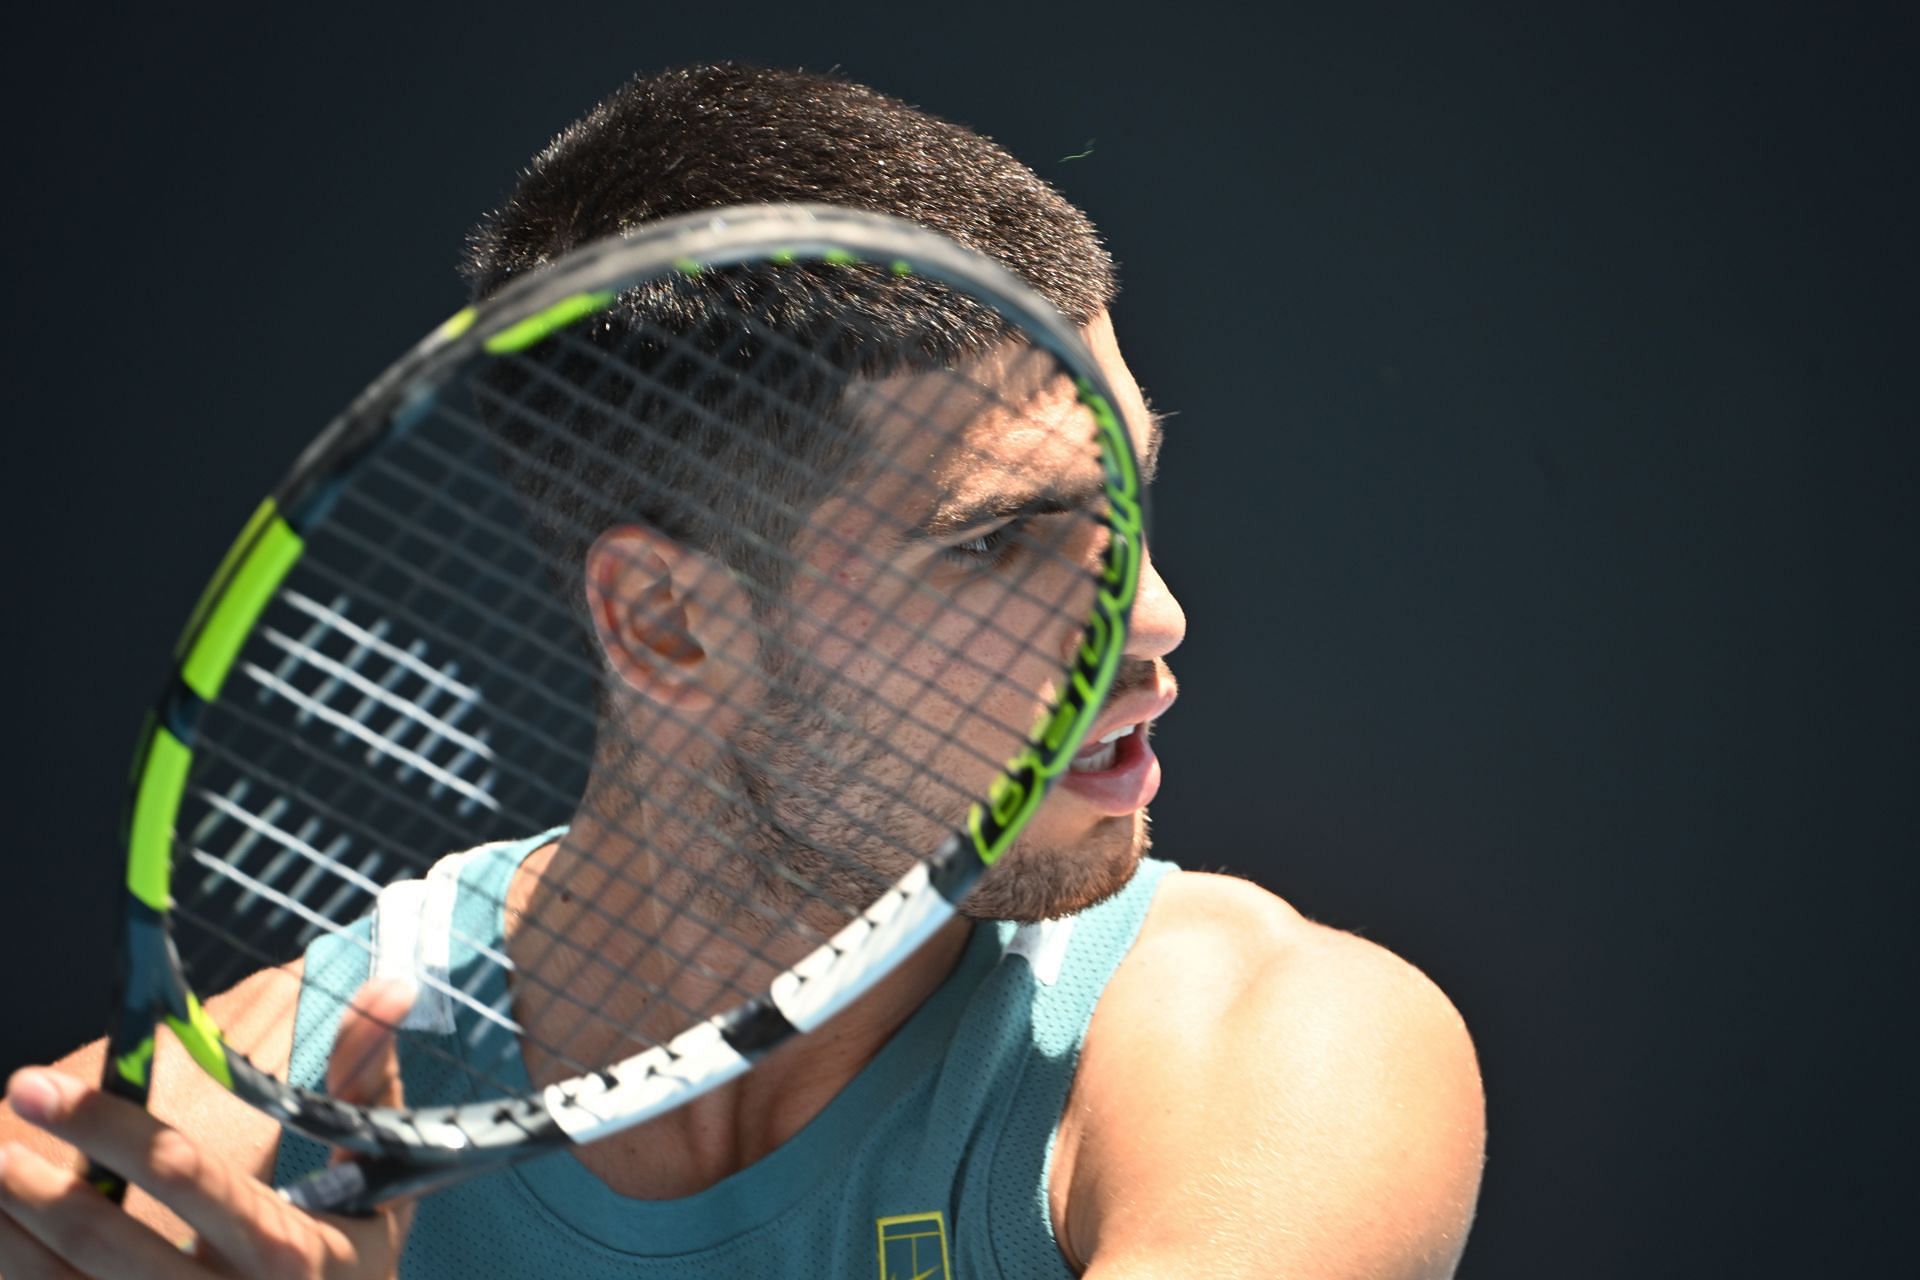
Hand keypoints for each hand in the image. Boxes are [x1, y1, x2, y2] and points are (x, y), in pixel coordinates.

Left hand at [0, 979, 415, 1278]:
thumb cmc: (358, 1257)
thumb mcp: (381, 1177)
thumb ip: (365, 1080)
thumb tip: (389, 986)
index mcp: (285, 1248)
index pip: (181, 1174)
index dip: (103, 1126)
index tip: (36, 1084)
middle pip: (105, 1239)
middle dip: (30, 1185)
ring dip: (10, 1237)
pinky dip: (21, 1275)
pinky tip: (2, 1238)